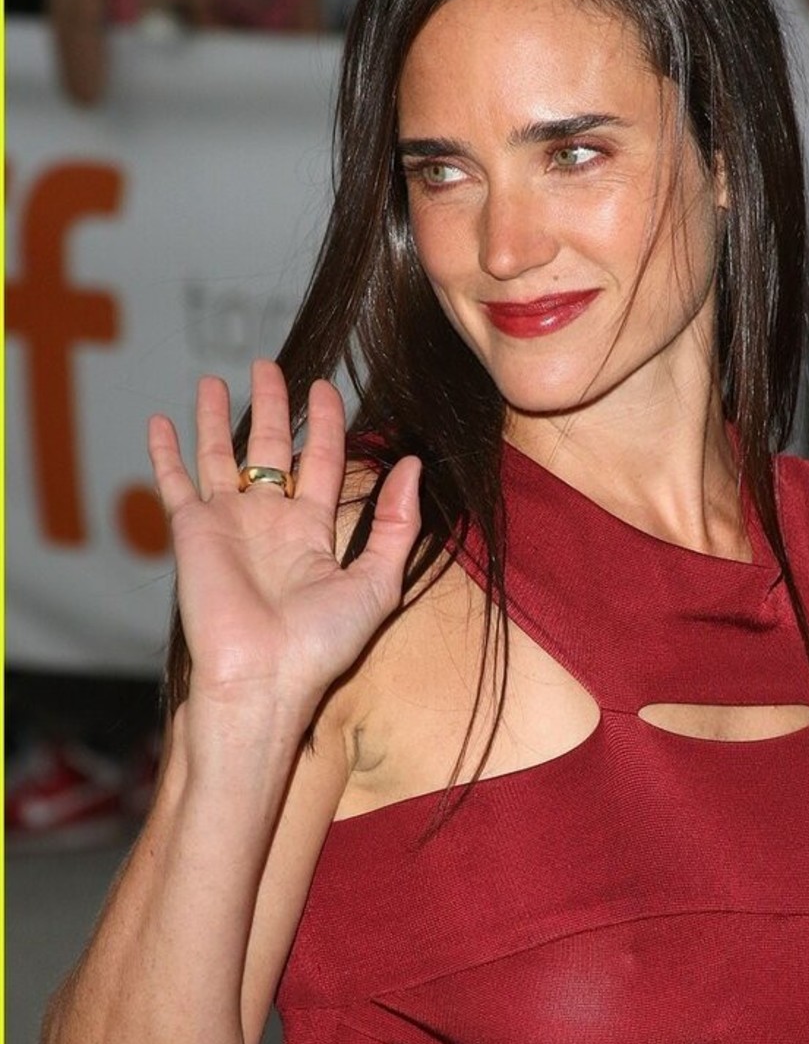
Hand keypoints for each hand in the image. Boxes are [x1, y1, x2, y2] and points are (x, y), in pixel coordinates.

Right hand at [149, 360, 421, 714]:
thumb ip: (397, 523)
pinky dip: (165, 452)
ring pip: (221, 456)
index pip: (323, 462)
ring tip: (216, 380)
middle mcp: (270, 523)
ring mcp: (229, 524)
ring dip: (217, 417)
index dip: (326, 424)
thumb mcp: (378, 581)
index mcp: (314, 532)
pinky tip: (160, 421)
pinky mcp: (192, 532)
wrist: (262, 677)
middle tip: (270, 366)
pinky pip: (175, 483)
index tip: (327, 389)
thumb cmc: (321, 644)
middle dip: (273, 406)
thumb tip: (413, 463)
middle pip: (272, 448)